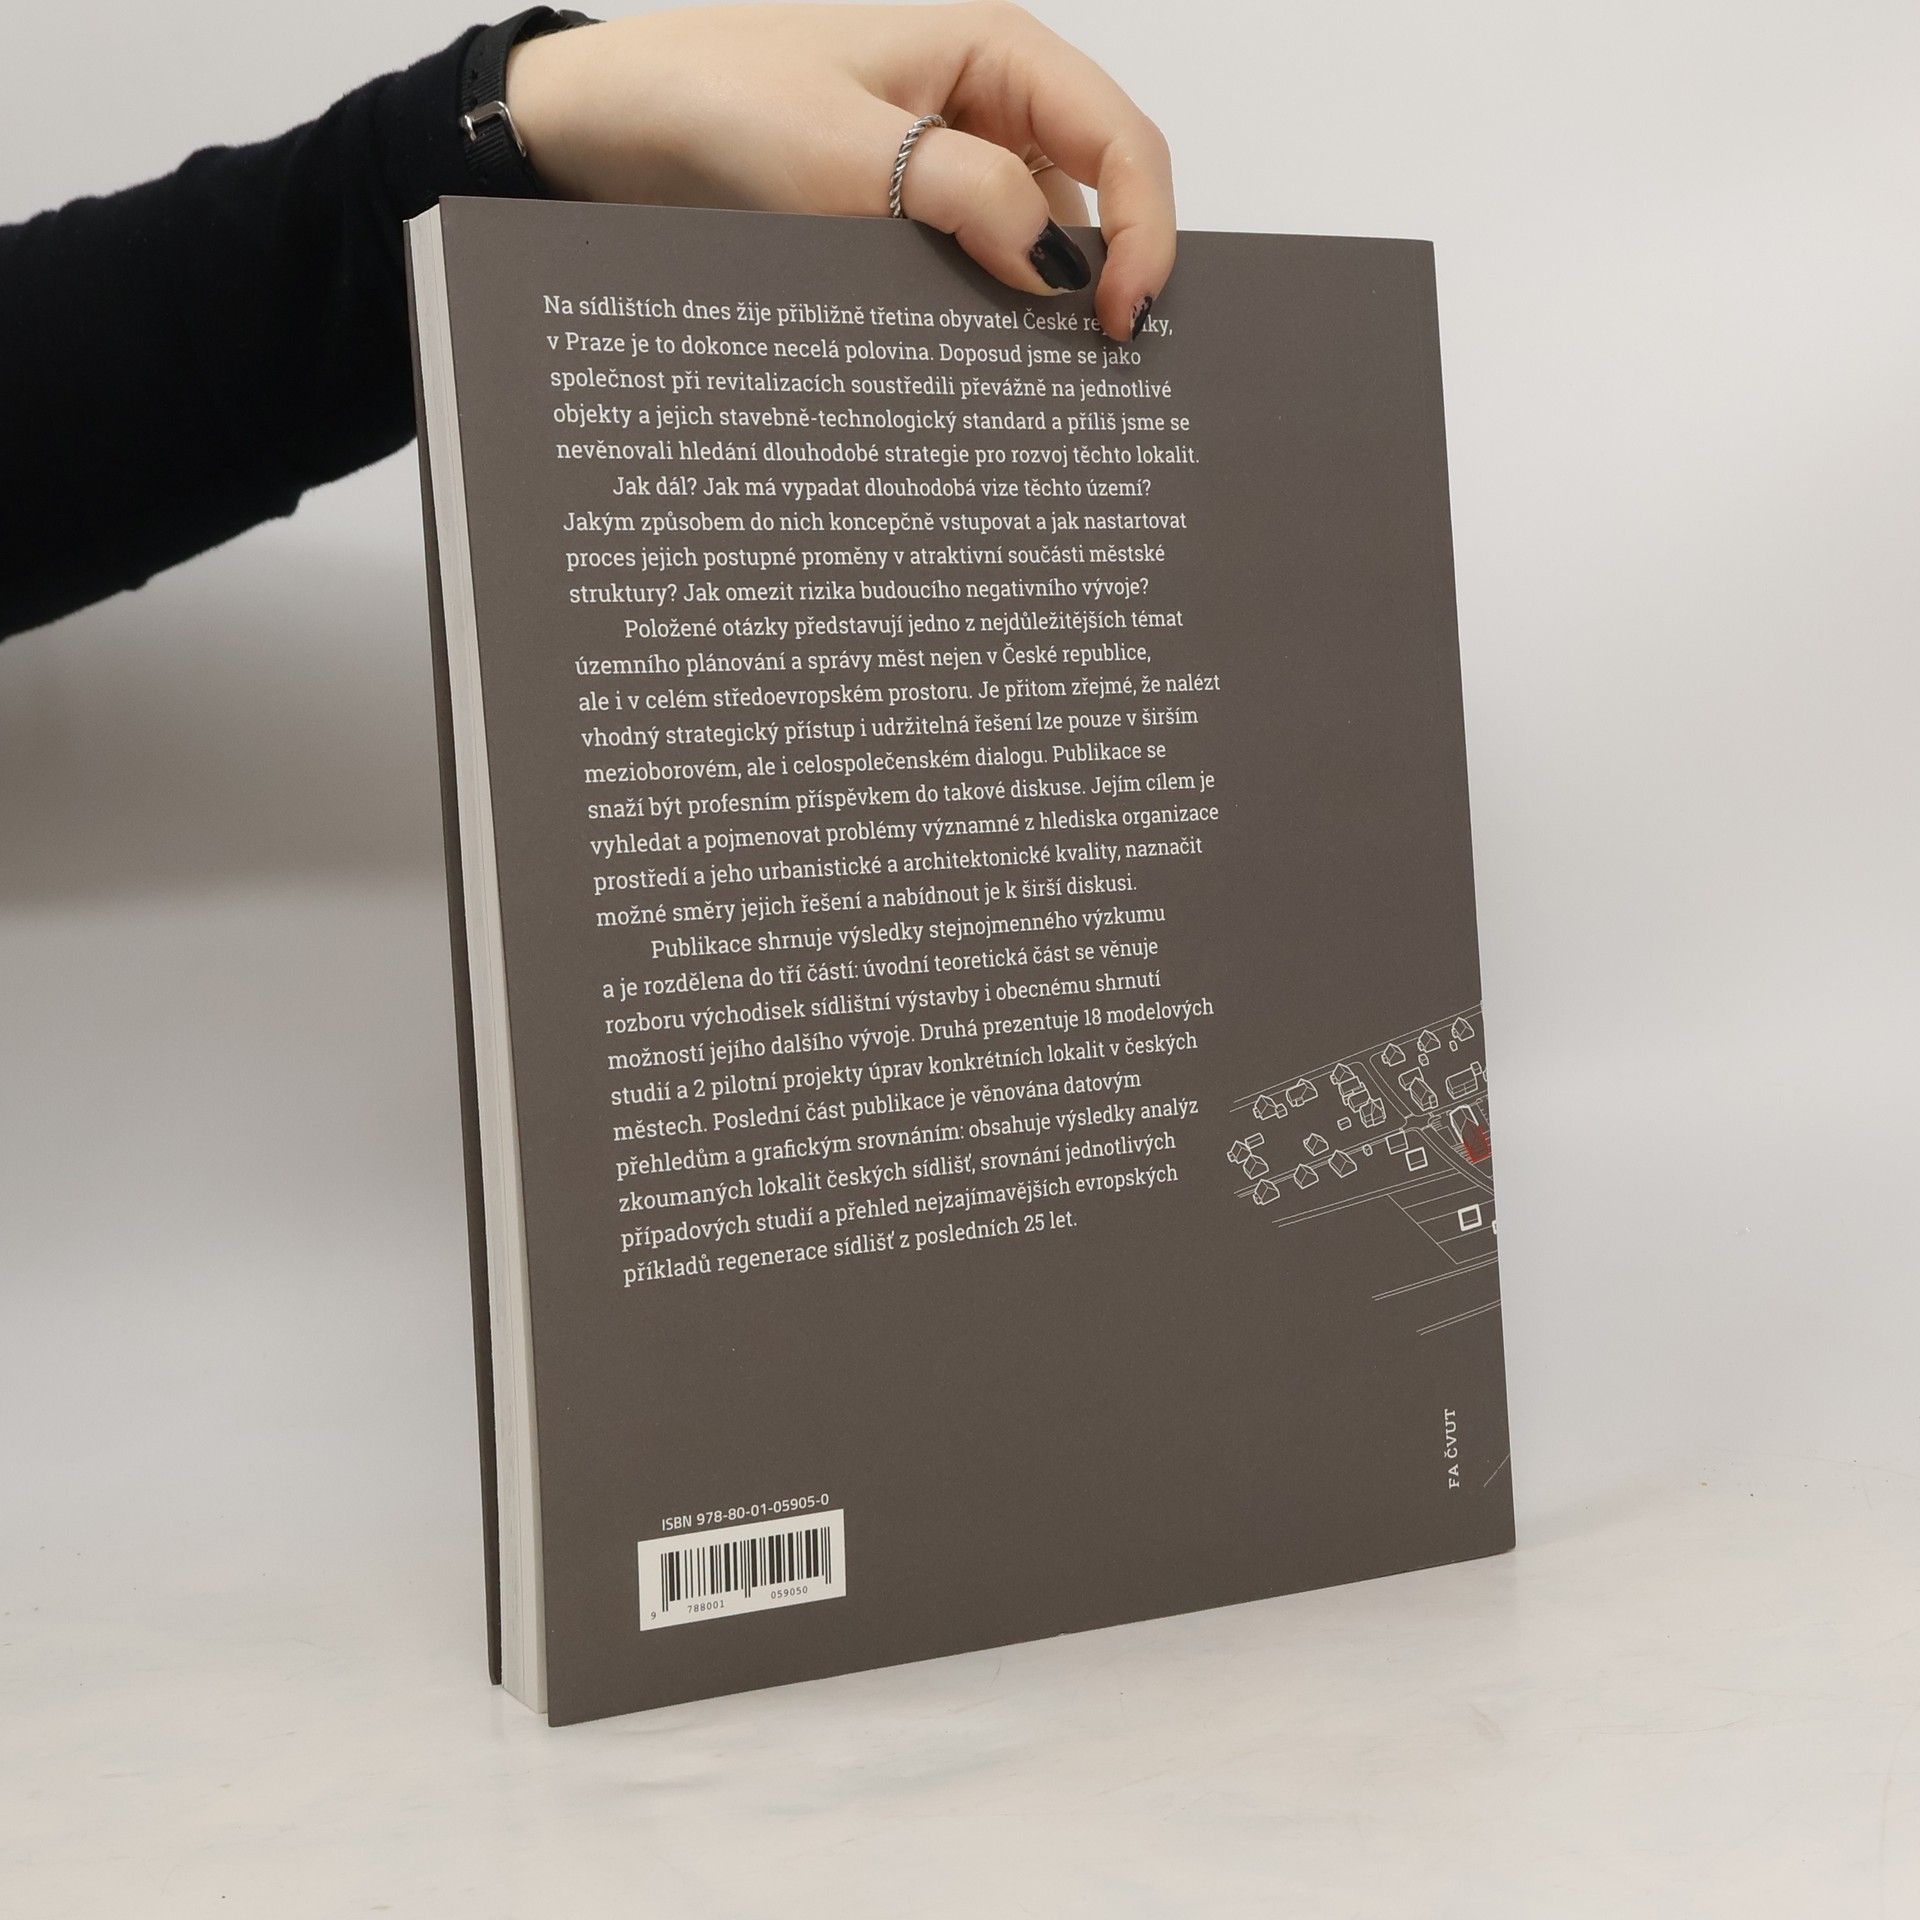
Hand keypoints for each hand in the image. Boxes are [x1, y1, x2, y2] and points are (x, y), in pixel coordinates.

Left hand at [505, 2, 1174, 339]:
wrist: (615, 129)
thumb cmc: (718, 99)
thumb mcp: (845, 151)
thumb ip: (963, 196)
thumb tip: (1056, 265)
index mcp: (995, 52)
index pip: (1120, 139)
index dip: (1142, 230)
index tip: (1119, 319)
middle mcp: (987, 104)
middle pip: (1098, 194)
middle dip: (1107, 276)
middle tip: (1099, 372)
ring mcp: (951, 164)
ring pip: (1040, 242)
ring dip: (1043, 310)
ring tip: (1041, 384)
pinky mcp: (911, 217)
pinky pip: (978, 268)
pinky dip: (988, 317)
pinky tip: (981, 366)